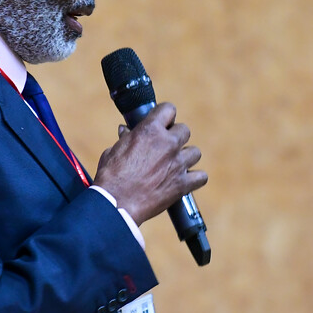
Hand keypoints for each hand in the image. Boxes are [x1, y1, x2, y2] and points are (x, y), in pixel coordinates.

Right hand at [93, 102, 206, 224]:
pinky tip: (185, 179)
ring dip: (186, 156)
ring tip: (174, 164)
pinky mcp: (182, 184)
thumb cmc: (111, 177)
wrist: (116, 204)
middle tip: (164, 147)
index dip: (165, 115)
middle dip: (175, 137)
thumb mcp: (114, 151)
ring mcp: (178, 164)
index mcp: (150, 130)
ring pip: (195, 152)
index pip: (168, 109)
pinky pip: (201, 176)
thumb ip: (125, 139)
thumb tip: (125, 131)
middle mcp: (168, 144)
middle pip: (184, 130)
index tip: (162, 122)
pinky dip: (195, 178)